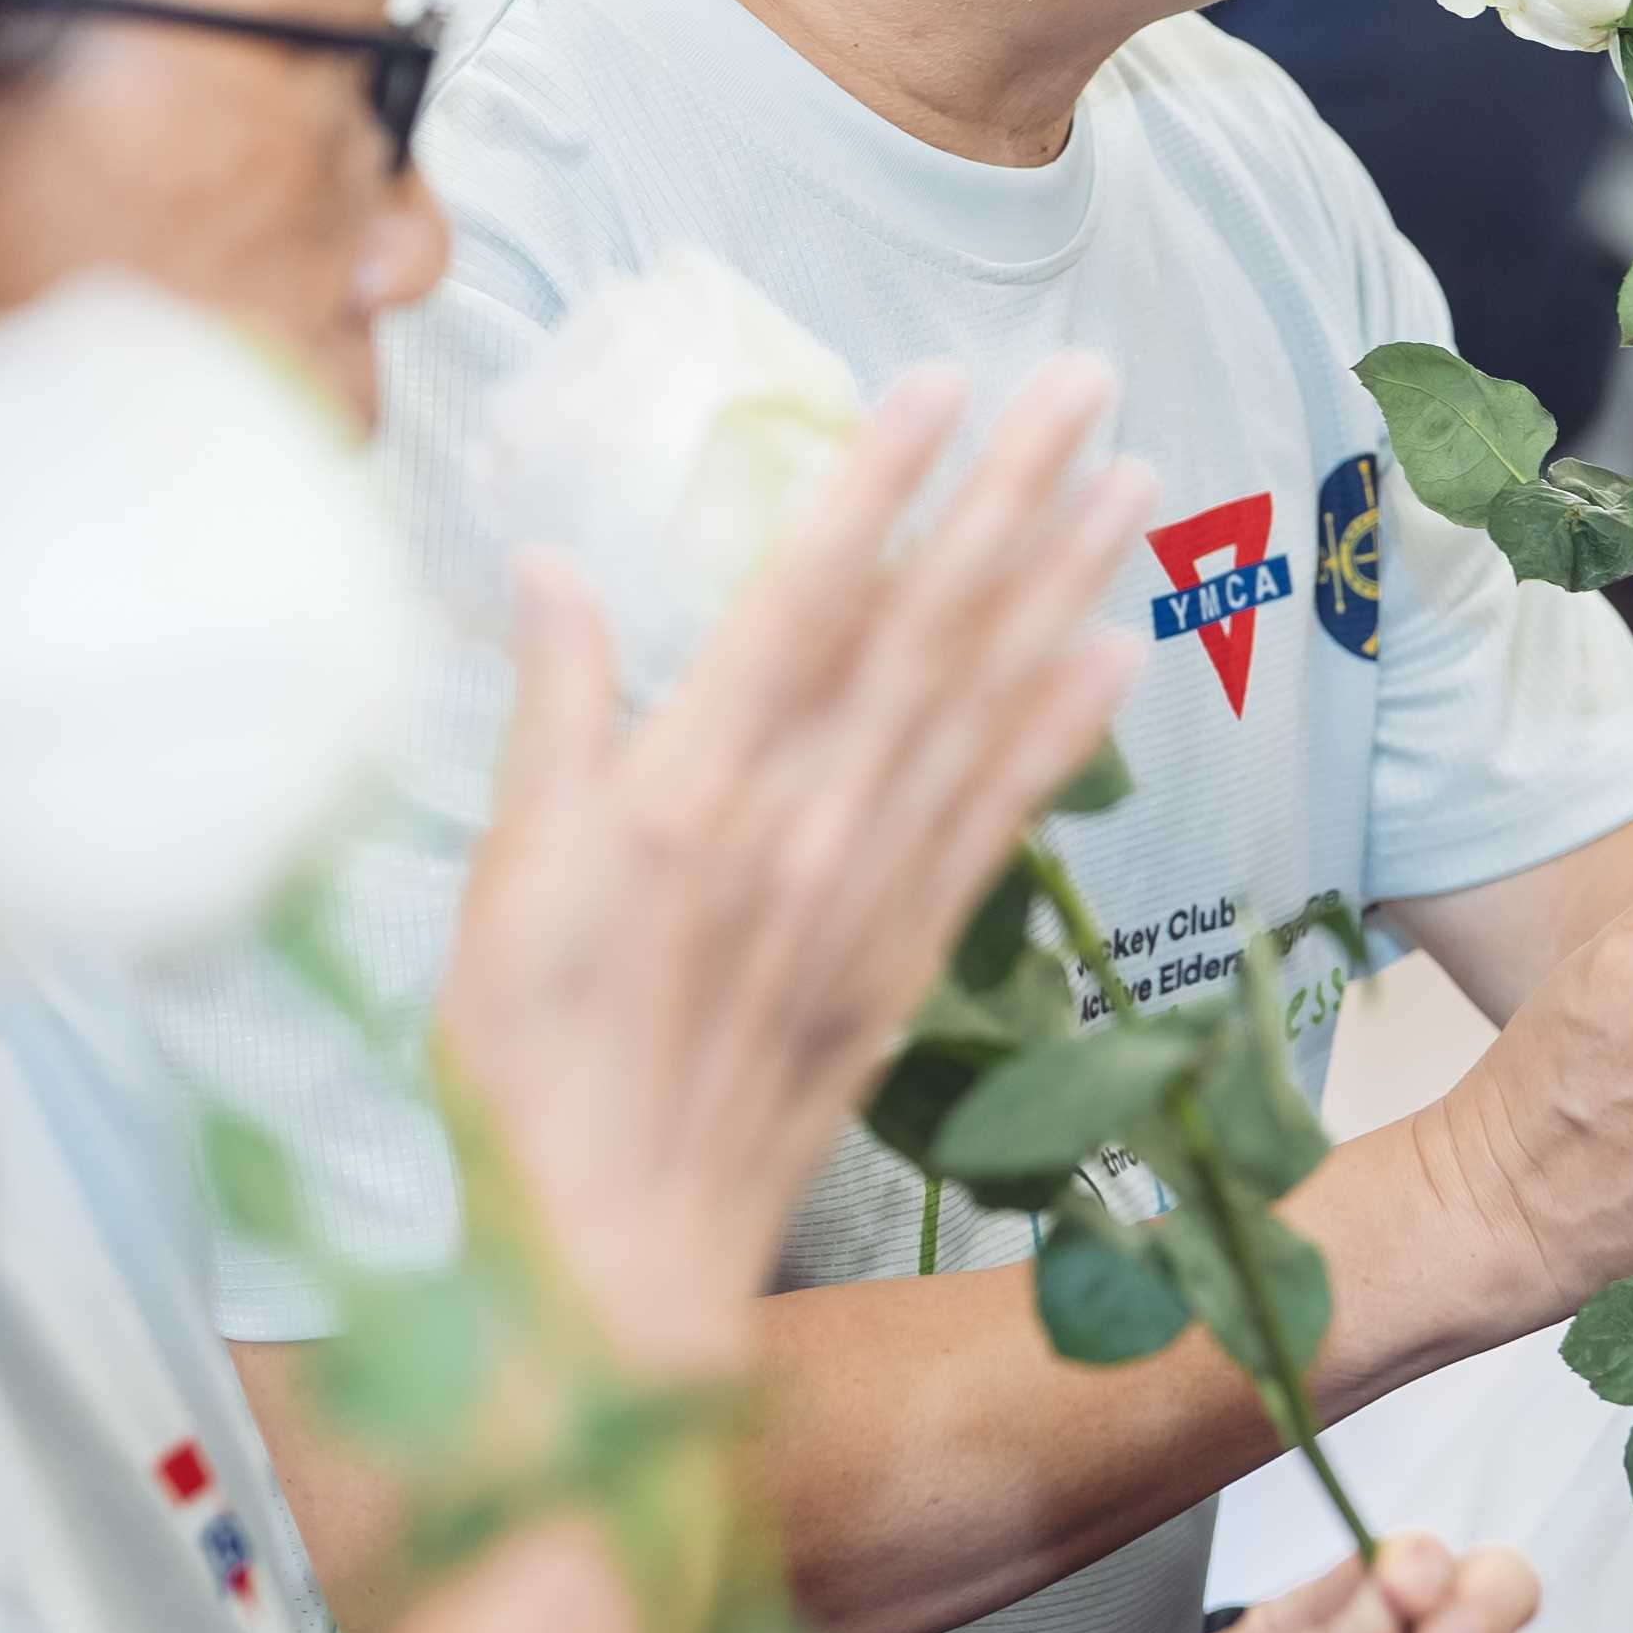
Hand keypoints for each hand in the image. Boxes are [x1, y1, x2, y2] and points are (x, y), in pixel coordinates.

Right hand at [447, 360, 1144, 1375]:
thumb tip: (551, 568)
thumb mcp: (503, 878)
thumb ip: (549, 716)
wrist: (617, 1250)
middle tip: (1086, 382)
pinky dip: (1062, 731)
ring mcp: (872, 889)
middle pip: (926, 626)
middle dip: (1011, 493)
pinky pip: (1002, 819)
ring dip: (1064, 582)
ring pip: (984, 702)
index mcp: (693, 786)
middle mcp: (806, 821)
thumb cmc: (528, 1066)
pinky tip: (1114, 654)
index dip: (879, 483)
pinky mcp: (907, 956)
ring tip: (1130, 481)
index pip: (807, 597)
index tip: (942, 383)